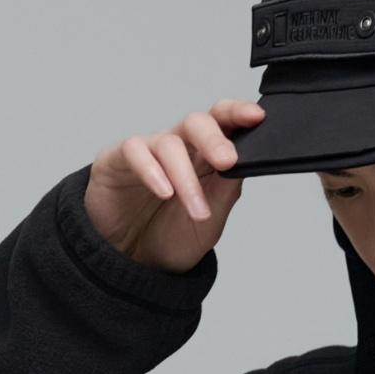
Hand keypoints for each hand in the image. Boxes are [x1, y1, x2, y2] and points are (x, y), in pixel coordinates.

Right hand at [83, 98, 264, 272]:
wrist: (135, 260)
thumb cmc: (175, 233)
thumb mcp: (213, 216)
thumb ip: (228, 187)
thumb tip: (249, 161)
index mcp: (208, 155)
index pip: (224, 122)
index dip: (238, 113)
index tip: (257, 116)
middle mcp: (180, 147)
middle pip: (197, 122)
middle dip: (214, 139)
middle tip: (227, 161)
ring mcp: (148, 151)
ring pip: (169, 144)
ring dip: (187, 179)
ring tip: (197, 210)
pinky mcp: (117, 159)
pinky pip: (135, 152)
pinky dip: (152, 171)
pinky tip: (164, 192)